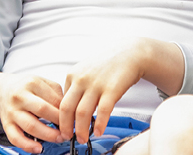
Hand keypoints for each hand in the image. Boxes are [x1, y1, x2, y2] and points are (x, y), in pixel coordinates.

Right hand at [0, 72, 63, 152]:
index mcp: (32, 83)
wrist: (1, 90)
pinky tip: (38, 148)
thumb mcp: (41, 82)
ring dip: (48, 135)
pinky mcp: (6, 124)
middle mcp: (20, 97)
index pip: (54, 99)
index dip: (66, 111)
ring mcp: (12, 111)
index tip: (74, 118)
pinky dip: (27, 145)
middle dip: (59, 122)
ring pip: (30, 126)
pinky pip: (15, 137)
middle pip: (43, 110)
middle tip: (68, 130)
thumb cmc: (25, 87)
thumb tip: (69, 109)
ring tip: (59, 138)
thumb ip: (56, 92)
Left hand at [59, 38, 182, 141]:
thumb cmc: (109, 64)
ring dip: (81, 130)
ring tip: (82, 139)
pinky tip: (99, 132)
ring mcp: (96, 84)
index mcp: (72, 75)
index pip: (61, 101)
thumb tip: (71, 109)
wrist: (131, 53)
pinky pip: (102, 111)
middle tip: (67, 138)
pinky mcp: (112, 89)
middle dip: (66, 127)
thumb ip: (77, 87)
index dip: (61, 117)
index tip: (64, 127)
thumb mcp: (86, 70)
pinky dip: (100, 125)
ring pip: (82, 113)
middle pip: (66, 109)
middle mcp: (81, 79)